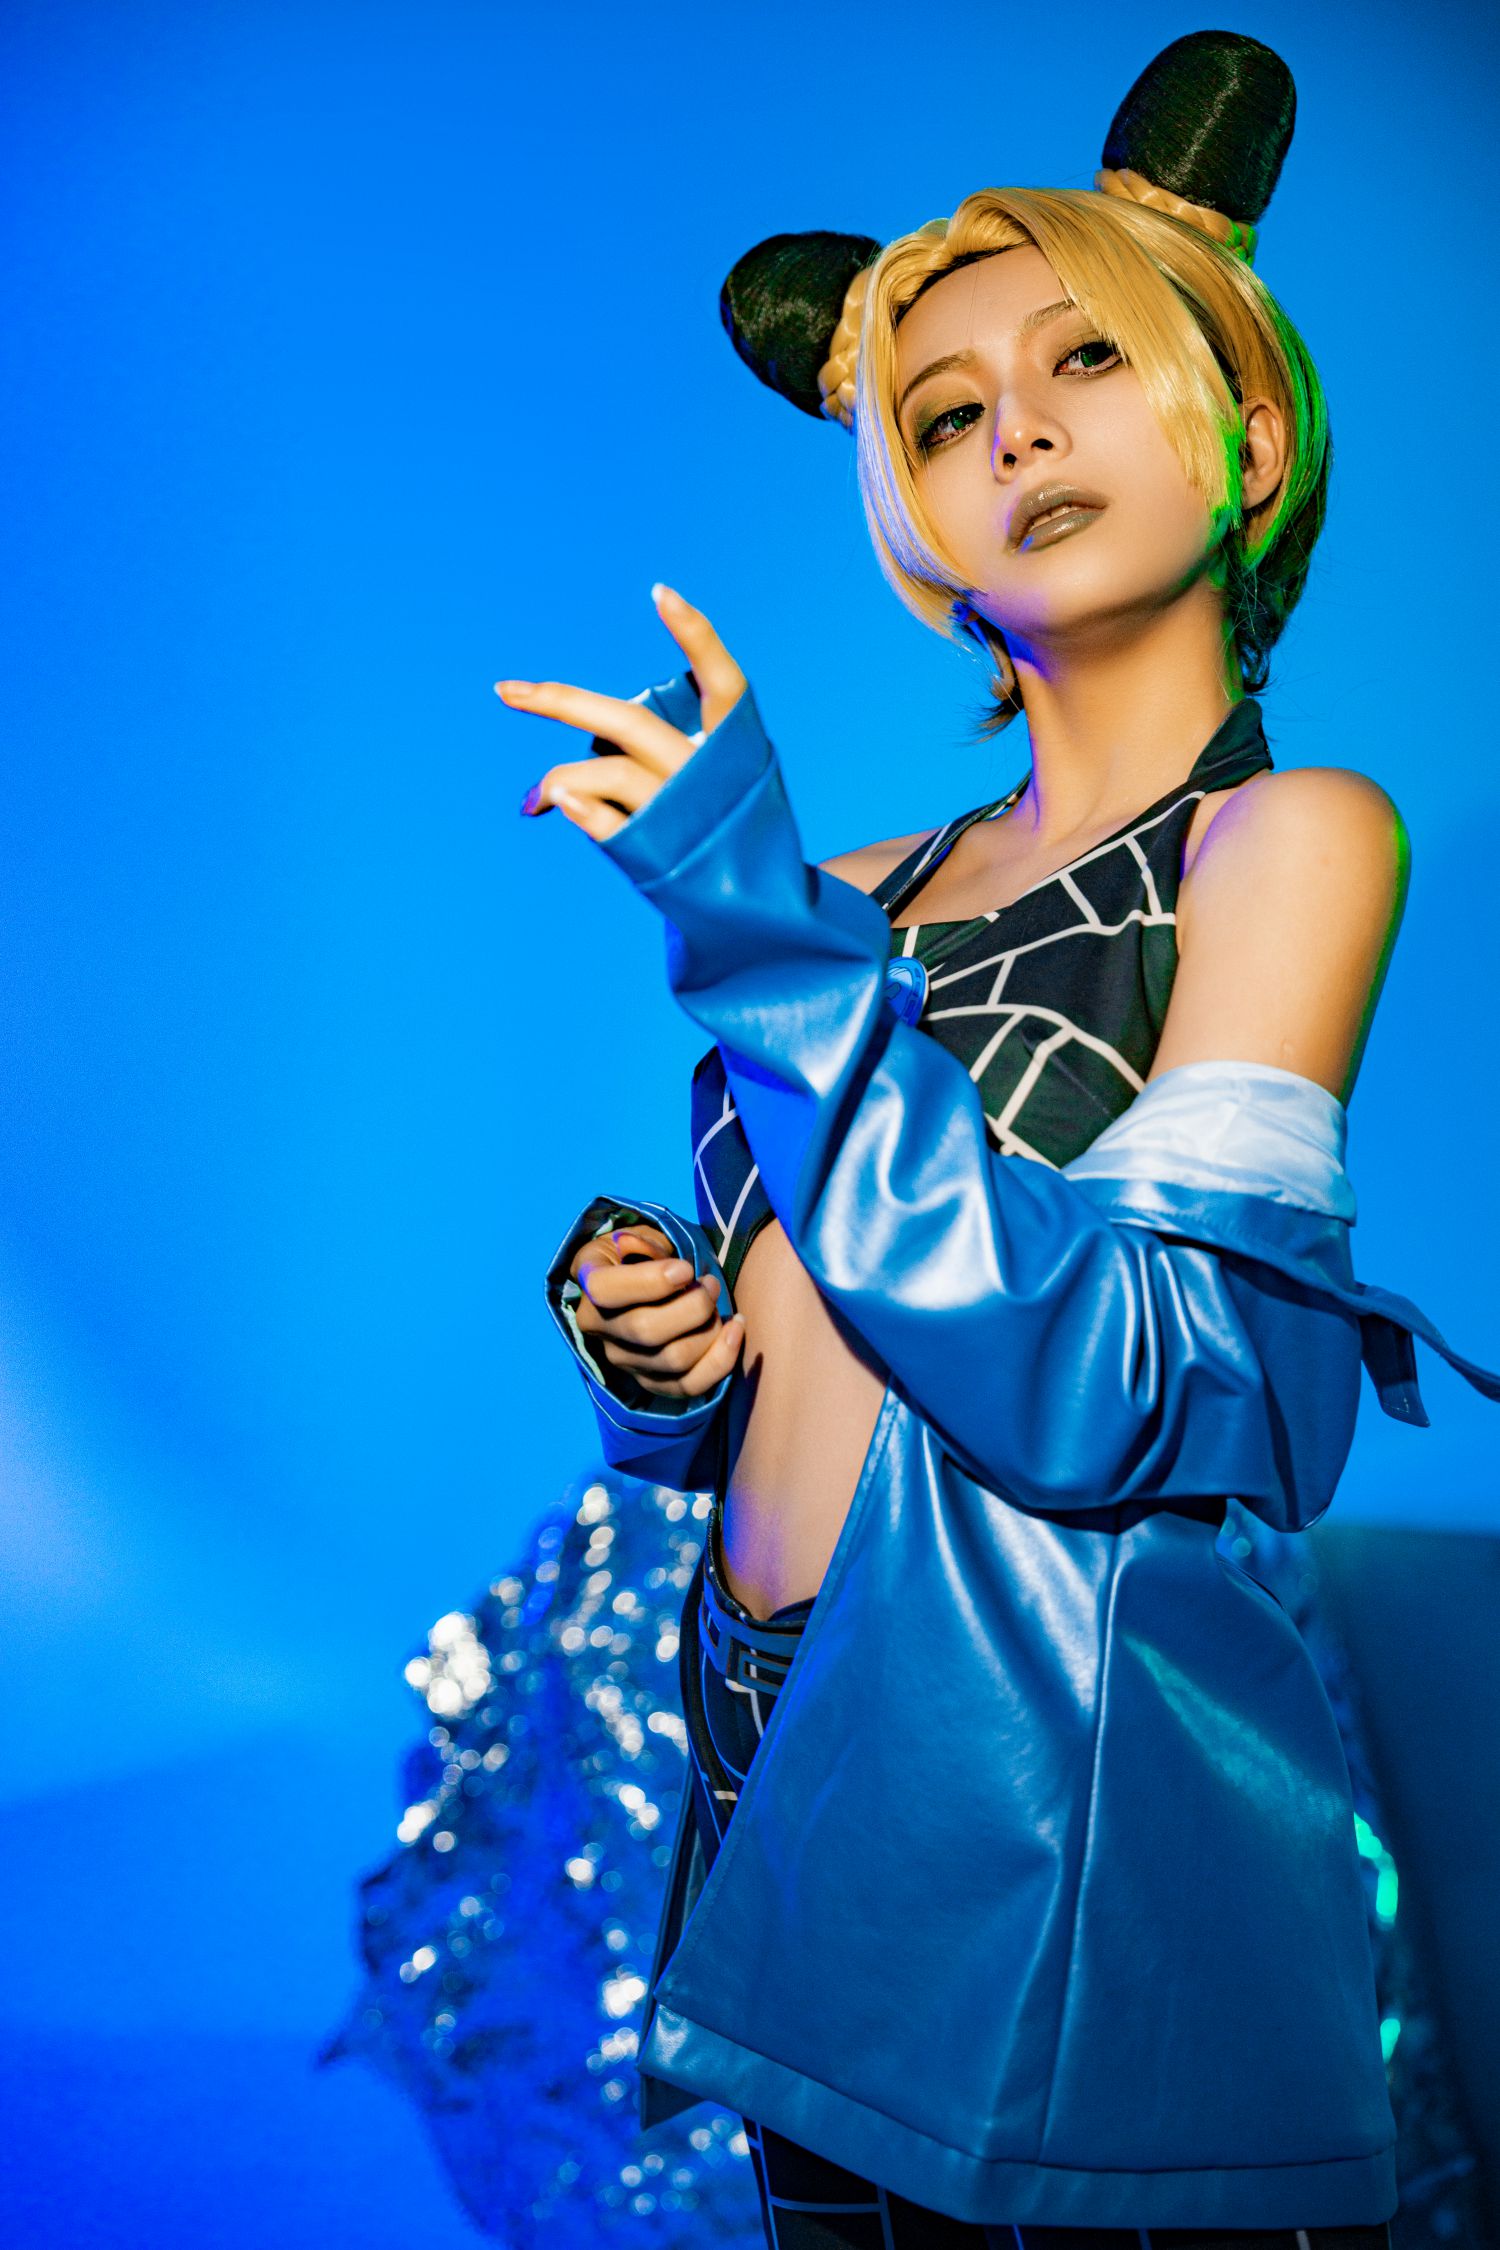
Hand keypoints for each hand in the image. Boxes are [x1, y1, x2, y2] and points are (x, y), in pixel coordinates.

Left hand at [498, 584, 747, 840]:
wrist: (756, 912)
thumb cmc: (717, 836)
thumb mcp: (699, 789)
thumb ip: (636, 768)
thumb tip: (547, 792)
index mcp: (734, 748)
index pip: (724, 681)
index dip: (696, 636)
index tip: (660, 591)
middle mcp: (709, 777)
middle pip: (629, 723)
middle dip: (560, 701)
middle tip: (505, 690)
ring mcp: (684, 816)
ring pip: (606, 772)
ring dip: (562, 777)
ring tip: (537, 796)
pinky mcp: (659, 854)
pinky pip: (602, 824)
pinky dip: (574, 809)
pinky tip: (550, 806)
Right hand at [570, 1223, 745, 1398]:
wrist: (640, 1283)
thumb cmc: (642, 1253)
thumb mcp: (639, 1235)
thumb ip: (648, 1243)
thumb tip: (668, 1264)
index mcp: (590, 1282)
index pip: (606, 1290)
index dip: (650, 1281)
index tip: (686, 1269)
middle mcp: (599, 1328)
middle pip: (646, 1330)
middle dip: (693, 1305)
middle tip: (712, 1283)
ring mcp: (624, 1360)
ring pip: (673, 1359)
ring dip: (710, 1330)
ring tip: (720, 1305)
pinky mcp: (651, 1381)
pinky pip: (690, 1385)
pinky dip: (722, 1360)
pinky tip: (736, 1330)